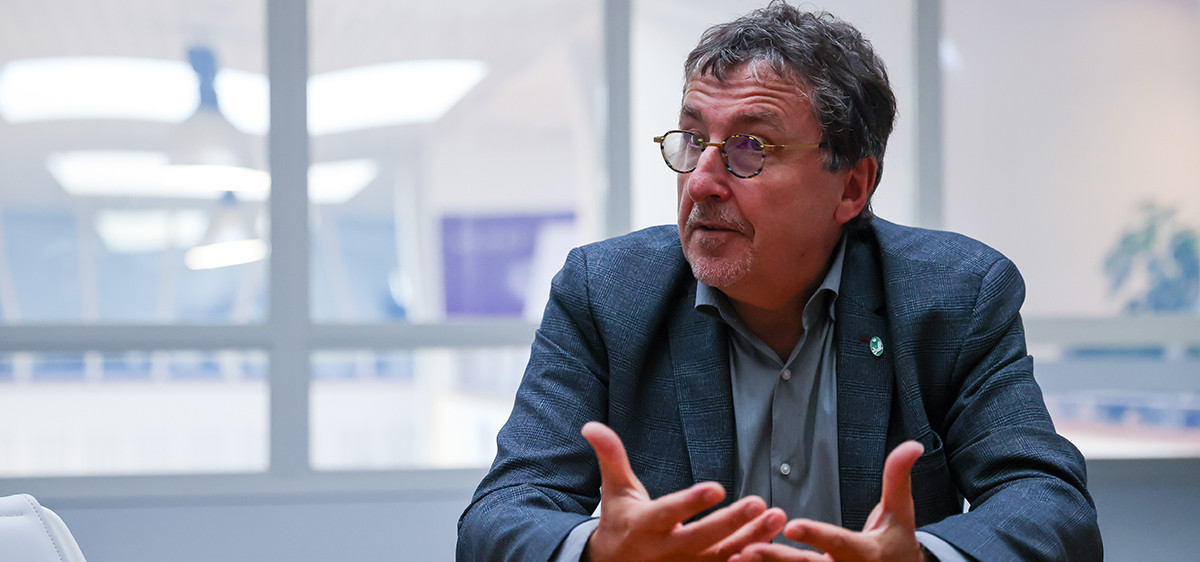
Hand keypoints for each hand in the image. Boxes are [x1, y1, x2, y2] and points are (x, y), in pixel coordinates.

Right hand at [581, 421, 786, 561]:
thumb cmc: (620, 520)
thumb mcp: (615, 489)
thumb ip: (611, 456)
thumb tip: (592, 425)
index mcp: (644, 525)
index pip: (670, 512)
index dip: (692, 502)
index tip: (717, 487)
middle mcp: (664, 550)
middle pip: (702, 539)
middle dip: (732, 522)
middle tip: (759, 503)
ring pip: (720, 556)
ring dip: (751, 538)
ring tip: (777, 517)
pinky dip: (749, 558)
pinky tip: (773, 541)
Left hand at [729, 441, 926, 561]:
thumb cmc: (896, 545)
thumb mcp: (901, 513)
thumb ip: (897, 478)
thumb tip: (912, 445)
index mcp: (864, 553)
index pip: (837, 542)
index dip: (815, 535)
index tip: (791, 526)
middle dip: (775, 559)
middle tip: (745, 550)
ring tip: (732, 559)